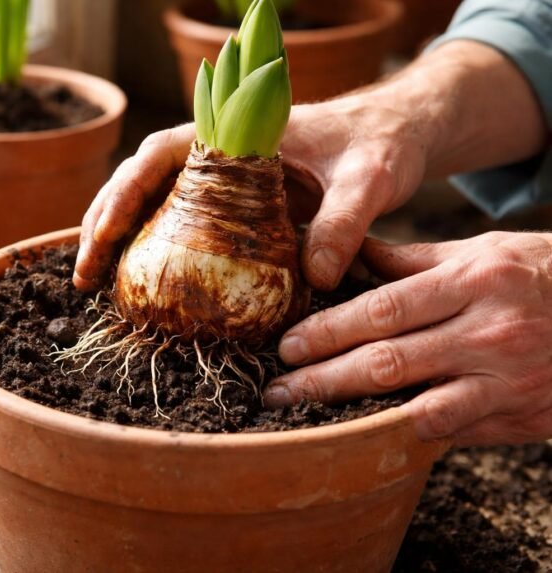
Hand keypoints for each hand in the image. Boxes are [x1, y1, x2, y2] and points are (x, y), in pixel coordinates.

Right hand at [73, 93, 430, 291]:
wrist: (398, 134)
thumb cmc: (381, 143)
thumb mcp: (372, 178)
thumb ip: (346, 221)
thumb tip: (316, 277)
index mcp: (238, 135)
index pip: (161, 153)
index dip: (124, 192)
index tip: (101, 235)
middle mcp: (221, 156)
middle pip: (141, 181)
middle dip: (103, 224)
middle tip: (82, 277)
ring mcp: (225, 182)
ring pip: (153, 205)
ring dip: (119, 241)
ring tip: (94, 287)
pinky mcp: (236, 207)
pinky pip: (182, 227)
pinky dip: (154, 253)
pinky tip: (142, 288)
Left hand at [266, 232, 551, 445]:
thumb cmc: (543, 274)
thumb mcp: (485, 252)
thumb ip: (414, 259)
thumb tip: (351, 254)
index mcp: (474, 280)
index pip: (383, 308)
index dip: (328, 329)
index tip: (288, 344)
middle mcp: (488, 331)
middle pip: (388, 360)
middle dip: (323, 377)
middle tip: (278, 388)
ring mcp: (506, 379)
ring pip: (415, 405)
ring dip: (354, 413)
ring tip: (307, 416)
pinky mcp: (519, 416)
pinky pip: (450, 432)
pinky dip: (405, 434)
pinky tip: (365, 435)